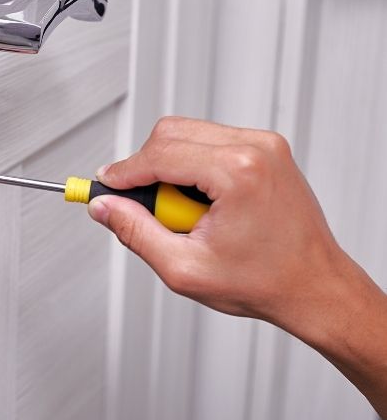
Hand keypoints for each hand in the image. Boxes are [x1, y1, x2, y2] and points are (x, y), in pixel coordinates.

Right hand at [89, 117, 386, 416]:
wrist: (314, 286)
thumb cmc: (265, 282)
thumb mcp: (184, 268)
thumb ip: (135, 232)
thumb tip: (105, 207)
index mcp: (238, 172)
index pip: (158, 154)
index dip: (123, 172)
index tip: (104, 186)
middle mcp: (255, 148)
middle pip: (170, 133)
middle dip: (145, 168)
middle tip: (144, 208)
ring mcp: (265, 145)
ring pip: (188, 134)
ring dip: (169, 168)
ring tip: (182, 213)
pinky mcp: (266, 150)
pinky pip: (210, 142)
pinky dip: (192, 167)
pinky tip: (201, 204)